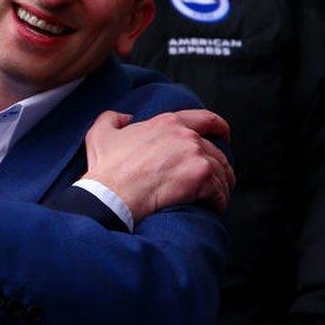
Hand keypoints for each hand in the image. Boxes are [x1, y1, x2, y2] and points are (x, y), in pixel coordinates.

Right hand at [83, 109, 234, 222]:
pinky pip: (220, 191)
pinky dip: (219, 201)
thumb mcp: (100, 134)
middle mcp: (186, 135)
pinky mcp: (201, 177)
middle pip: (216, 151)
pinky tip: (213, 207)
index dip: (220, 127)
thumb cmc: (106, 168)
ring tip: (215, 198)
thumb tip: (126, 117)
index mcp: (167, 122)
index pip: (206, 119)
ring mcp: (195, 155)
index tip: (224, 136)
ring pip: (222, 172)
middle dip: (220, 166)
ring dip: (221, 186)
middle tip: (217, 180)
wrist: (111, 194)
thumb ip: (112, 118)